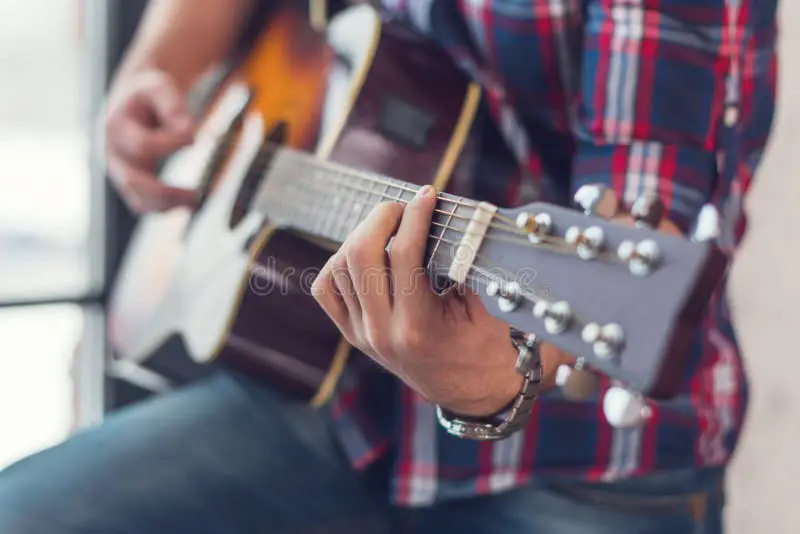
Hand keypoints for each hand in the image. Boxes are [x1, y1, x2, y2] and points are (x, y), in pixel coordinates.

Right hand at [103, 69, 197, 212]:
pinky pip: (143, 203)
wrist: (133, 97)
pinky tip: (189, 204)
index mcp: (116, 127)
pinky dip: (165, 208)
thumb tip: (189, 131)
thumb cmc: (148, 93)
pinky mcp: (130, 181)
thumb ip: (173, 106)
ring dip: (167, 206)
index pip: (142, 146)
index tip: (194, 136)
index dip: (169, 144)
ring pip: (137, 200)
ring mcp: (119, 170)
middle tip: (196, 194)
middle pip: (132, 182)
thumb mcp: (160, 87)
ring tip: (195, 201)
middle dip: (165, 192)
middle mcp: (113, 153)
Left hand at [312, 186, 560, 416]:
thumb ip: (460, 263)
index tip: (427, 194)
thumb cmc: (482, 343)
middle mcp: (382, 332)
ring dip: (361, 236)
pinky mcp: (352, 333)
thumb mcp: (480, 305)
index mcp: (417, 326)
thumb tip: (443, 216)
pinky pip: (327, 289)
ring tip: (387, 226)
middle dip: (381, 218)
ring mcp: (362, 334)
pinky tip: (363, 254)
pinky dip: (339, 263)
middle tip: (402, 207)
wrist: (467, 387)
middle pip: (360, 255)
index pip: (403, 254)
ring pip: (339, 267)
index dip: (415, 215)